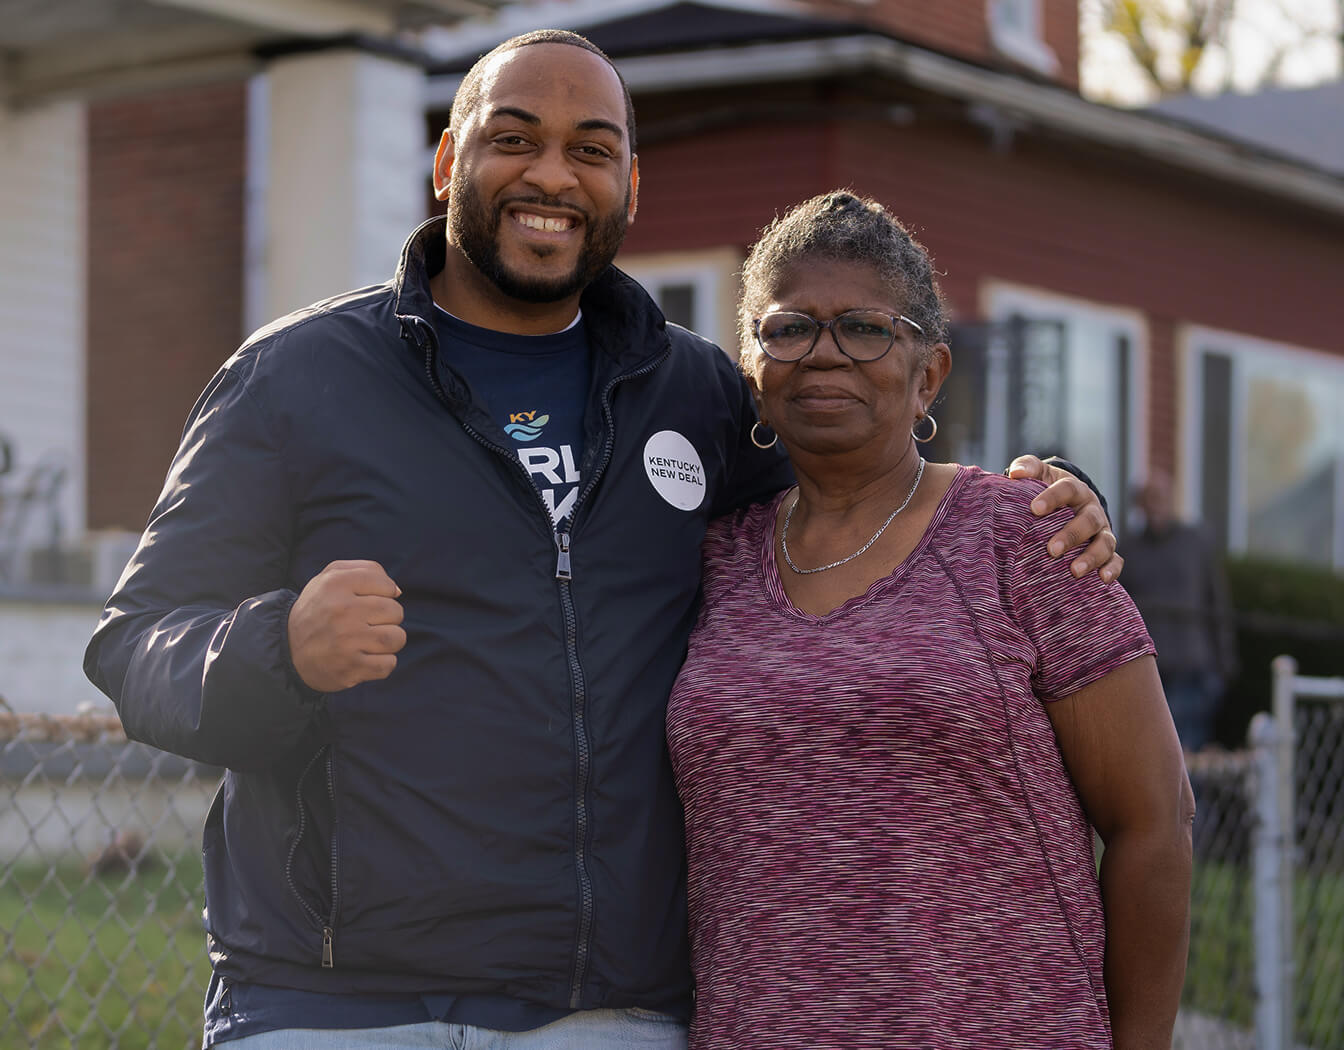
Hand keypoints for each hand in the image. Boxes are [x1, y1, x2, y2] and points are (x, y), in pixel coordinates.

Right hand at [288, 560, 405, 691]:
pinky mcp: (350, 667)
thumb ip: (367, 570)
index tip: (369, 602)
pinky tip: (367, 658)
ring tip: (372, 640)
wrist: (288, 650)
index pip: (387, 586)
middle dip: (388, 618)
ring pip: (397, 638)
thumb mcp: (331, 577)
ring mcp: (346, 641)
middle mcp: (341, 610)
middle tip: (369, 623)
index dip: (385, 594)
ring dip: (390, 641)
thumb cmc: (319, 610)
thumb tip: (397, 591)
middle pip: (395, 612)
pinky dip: (383, 663)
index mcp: (336, 583)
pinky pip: (388, 664)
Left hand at [1007, 455, 1121, 582]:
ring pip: (1105, 542)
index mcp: (1075, 490)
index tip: (1034, 509)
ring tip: (1075, 571)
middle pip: (1088, 520)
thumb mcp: (1040, 475)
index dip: (1052, 498)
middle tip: (1051, 550)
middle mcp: (1092, 510)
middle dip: (1071, 535)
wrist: (1070, 504)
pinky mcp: (1108, 549)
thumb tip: (1015, 473)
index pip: (1067, 489)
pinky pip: (1116, 559)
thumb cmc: (1048, 490)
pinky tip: (1102, 579)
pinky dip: (1112, 568)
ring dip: (1092, 556)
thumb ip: (1028, 468)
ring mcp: (1102, 530)